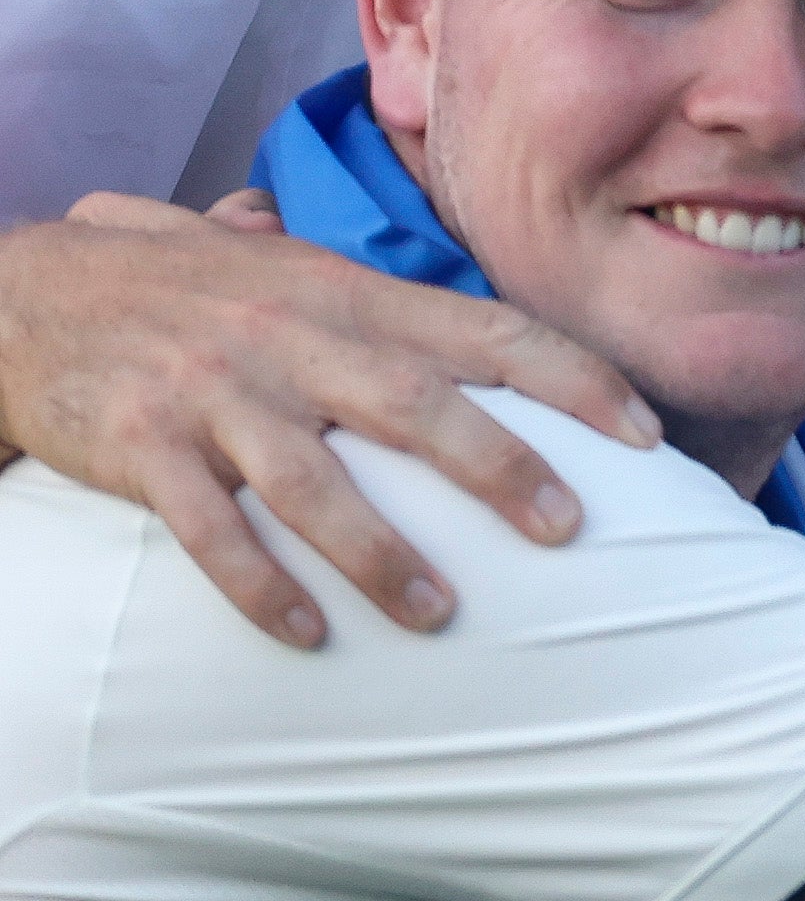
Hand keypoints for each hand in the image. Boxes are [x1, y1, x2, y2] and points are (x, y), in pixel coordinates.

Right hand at [0, 193, 660, 646]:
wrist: (20, 291)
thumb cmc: (173, 284)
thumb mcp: (281, 264)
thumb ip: (370, 287)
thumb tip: (463, 302)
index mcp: (347, 294)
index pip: (489, 331)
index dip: (575, 379)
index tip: (646, 433)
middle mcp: (293, 337)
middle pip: (420, 405)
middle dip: (502, 468)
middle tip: (570, 529)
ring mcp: (215, 393)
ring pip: (316, 480)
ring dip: (381, 552)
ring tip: (442, 614)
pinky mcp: (140, 447)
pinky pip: (209, 527)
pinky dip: (258, 584)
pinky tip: (306, 636)